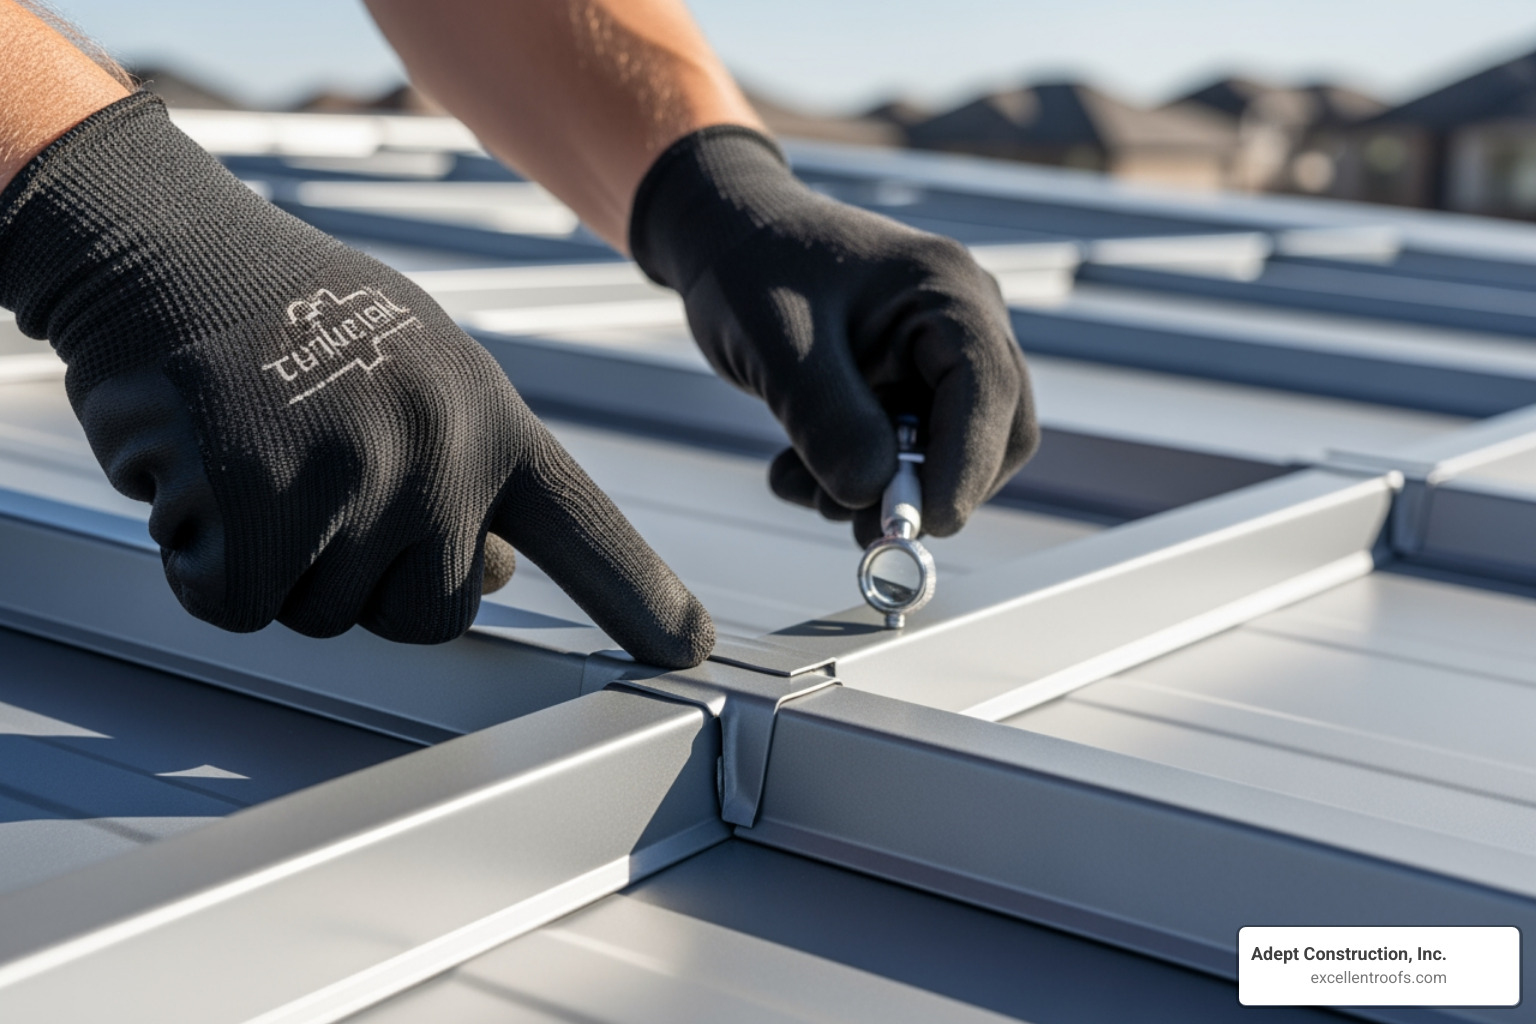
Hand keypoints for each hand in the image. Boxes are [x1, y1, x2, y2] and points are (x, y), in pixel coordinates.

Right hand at [0, 94, 712, 667]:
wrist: (165, 247)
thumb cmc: (290, 313)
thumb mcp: (419, 369)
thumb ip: (468, 466)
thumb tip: (501, 571)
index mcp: (490, 417)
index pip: (584, 526)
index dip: (637, 595)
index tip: (687, 649)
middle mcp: (441, 456)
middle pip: (431, 615)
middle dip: (370, 579)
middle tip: (314, 480)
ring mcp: (355, 485)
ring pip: (326, 616)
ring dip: (279, 561)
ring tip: (256, 453)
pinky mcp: (258, 513)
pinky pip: (238, 607)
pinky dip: (203, 562)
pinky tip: (201, 473)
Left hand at [630, 126, 1038, 544]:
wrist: (725, 236)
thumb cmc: (751, 267)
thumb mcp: (776, 345)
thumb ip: (826, 419)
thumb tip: (871, 495)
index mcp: (947, 290)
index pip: (989, 391)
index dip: (966, 467)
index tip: (921, 524)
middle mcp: (962, 321)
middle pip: (994, 433)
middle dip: (929, 488)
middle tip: (858, 526)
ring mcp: (940, 354)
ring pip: (948, 454)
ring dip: (881, 491)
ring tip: (800, 484)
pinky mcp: (911, 383)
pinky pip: (908, 451)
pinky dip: (859, 477)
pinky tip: (797, 469)